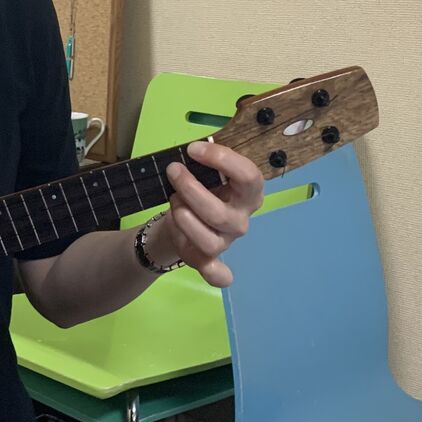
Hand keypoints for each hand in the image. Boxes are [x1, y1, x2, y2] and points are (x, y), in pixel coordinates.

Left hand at [150, 143, 263, 287]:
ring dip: (182, 217)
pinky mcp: (209, 258)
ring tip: (173, 201)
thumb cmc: (199, 186)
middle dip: (190, 190)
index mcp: (248, 193)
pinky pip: (216, 272)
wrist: (183, 214)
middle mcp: (241, 219)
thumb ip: (205, 162)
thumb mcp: (204, 170)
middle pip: (219, 213)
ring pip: (207, 238)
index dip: (221, 160)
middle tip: (173, 171)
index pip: (248, 176)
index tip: (193, 149)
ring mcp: (226, 240)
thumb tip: (195, 149)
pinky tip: (209, 266)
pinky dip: (215, 273)